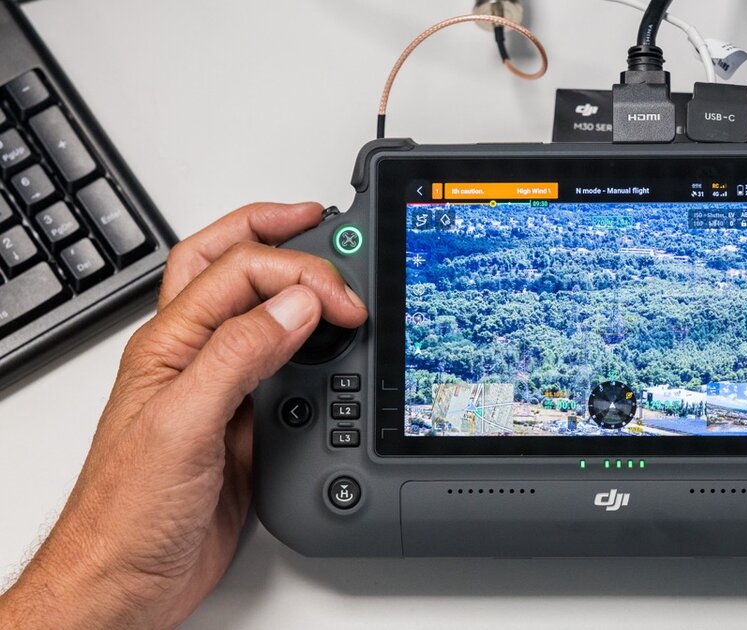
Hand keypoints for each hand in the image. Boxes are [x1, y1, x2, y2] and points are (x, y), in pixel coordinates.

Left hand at [0, 202, 367, 628]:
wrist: (126, 581)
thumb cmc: (128, 511)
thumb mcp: (183, 424)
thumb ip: (239, 357)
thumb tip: (294, 305)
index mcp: (170, 343)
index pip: (238, 272)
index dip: (296, 271)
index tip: (343, 298)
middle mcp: (192, 357)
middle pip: (229, 265)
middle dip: (274, 232)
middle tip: (320, 220)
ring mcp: (216, 388)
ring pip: (254, 310)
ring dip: (287, 279)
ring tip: (323, 260)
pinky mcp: (240, 424)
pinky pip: (278, 367)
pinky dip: (307, 343)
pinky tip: (324, 343)